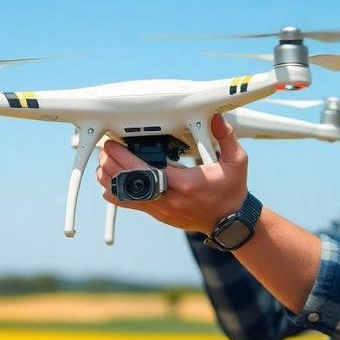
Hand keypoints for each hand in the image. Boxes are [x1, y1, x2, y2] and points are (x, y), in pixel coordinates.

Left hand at [96, 114, 248, 233]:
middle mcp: (168, 199)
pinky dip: (116, 193)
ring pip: (123, 197)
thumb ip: (226, 137)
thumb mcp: (236, 161)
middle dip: (110, 164)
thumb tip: (216, 117)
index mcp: (183, 183)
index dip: (123, 157)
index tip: (113, 144)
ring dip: (109, 179)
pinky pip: (129, 205)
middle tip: (105, 149)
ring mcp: (161, 210)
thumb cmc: (231, 190)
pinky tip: (110, 181)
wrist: (230, 222)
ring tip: (104, 163)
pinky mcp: (158, 215)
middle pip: (127, 183)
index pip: (144, 170)